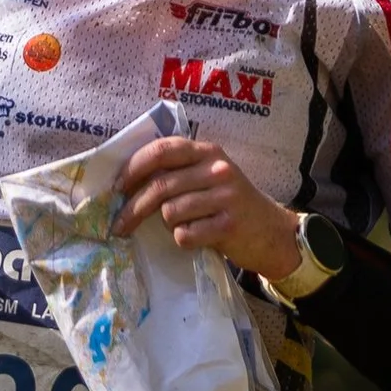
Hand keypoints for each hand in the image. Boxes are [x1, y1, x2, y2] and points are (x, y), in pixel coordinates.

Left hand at [113, 135, 301, 281]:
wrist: (273, 232)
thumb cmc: (230, 204)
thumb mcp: (209, 177)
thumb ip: (177, 172)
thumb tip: (124, 183)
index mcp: (207, 151)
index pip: (161, 150)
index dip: (133, 169)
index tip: (117, 188)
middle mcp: (217, 169)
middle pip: (159, 186)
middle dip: (133, 209)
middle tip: (120, 225)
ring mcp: (226, 197)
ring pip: (170, 213)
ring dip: (167, 225)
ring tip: (185, 226)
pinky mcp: (229, 226)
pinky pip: (185, 235)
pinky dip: (183, 240)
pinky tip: (198, 237)